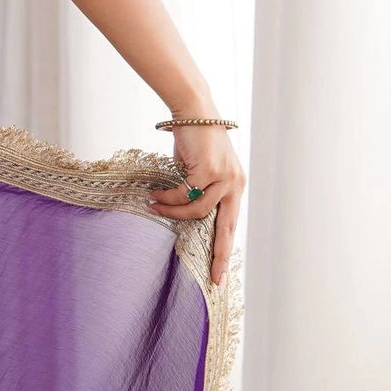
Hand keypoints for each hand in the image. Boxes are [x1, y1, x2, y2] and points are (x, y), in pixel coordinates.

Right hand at [147, 123, 245, 286]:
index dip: (224, 250)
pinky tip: (155, 193)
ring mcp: (224, 177)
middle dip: (219, 255)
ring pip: (198, 210)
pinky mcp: (209, 170)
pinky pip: (185, 194)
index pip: (230, 225)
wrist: (192, 112)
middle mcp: (235, 184)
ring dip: (173, 211)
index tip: (219, 274)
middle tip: (214, 278)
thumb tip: (182, 212)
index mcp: (235, 187)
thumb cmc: (192, 141)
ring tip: (155, 205)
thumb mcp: (198, 171)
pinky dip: (168, 197)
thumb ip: (197, 192)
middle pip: (227, 228)